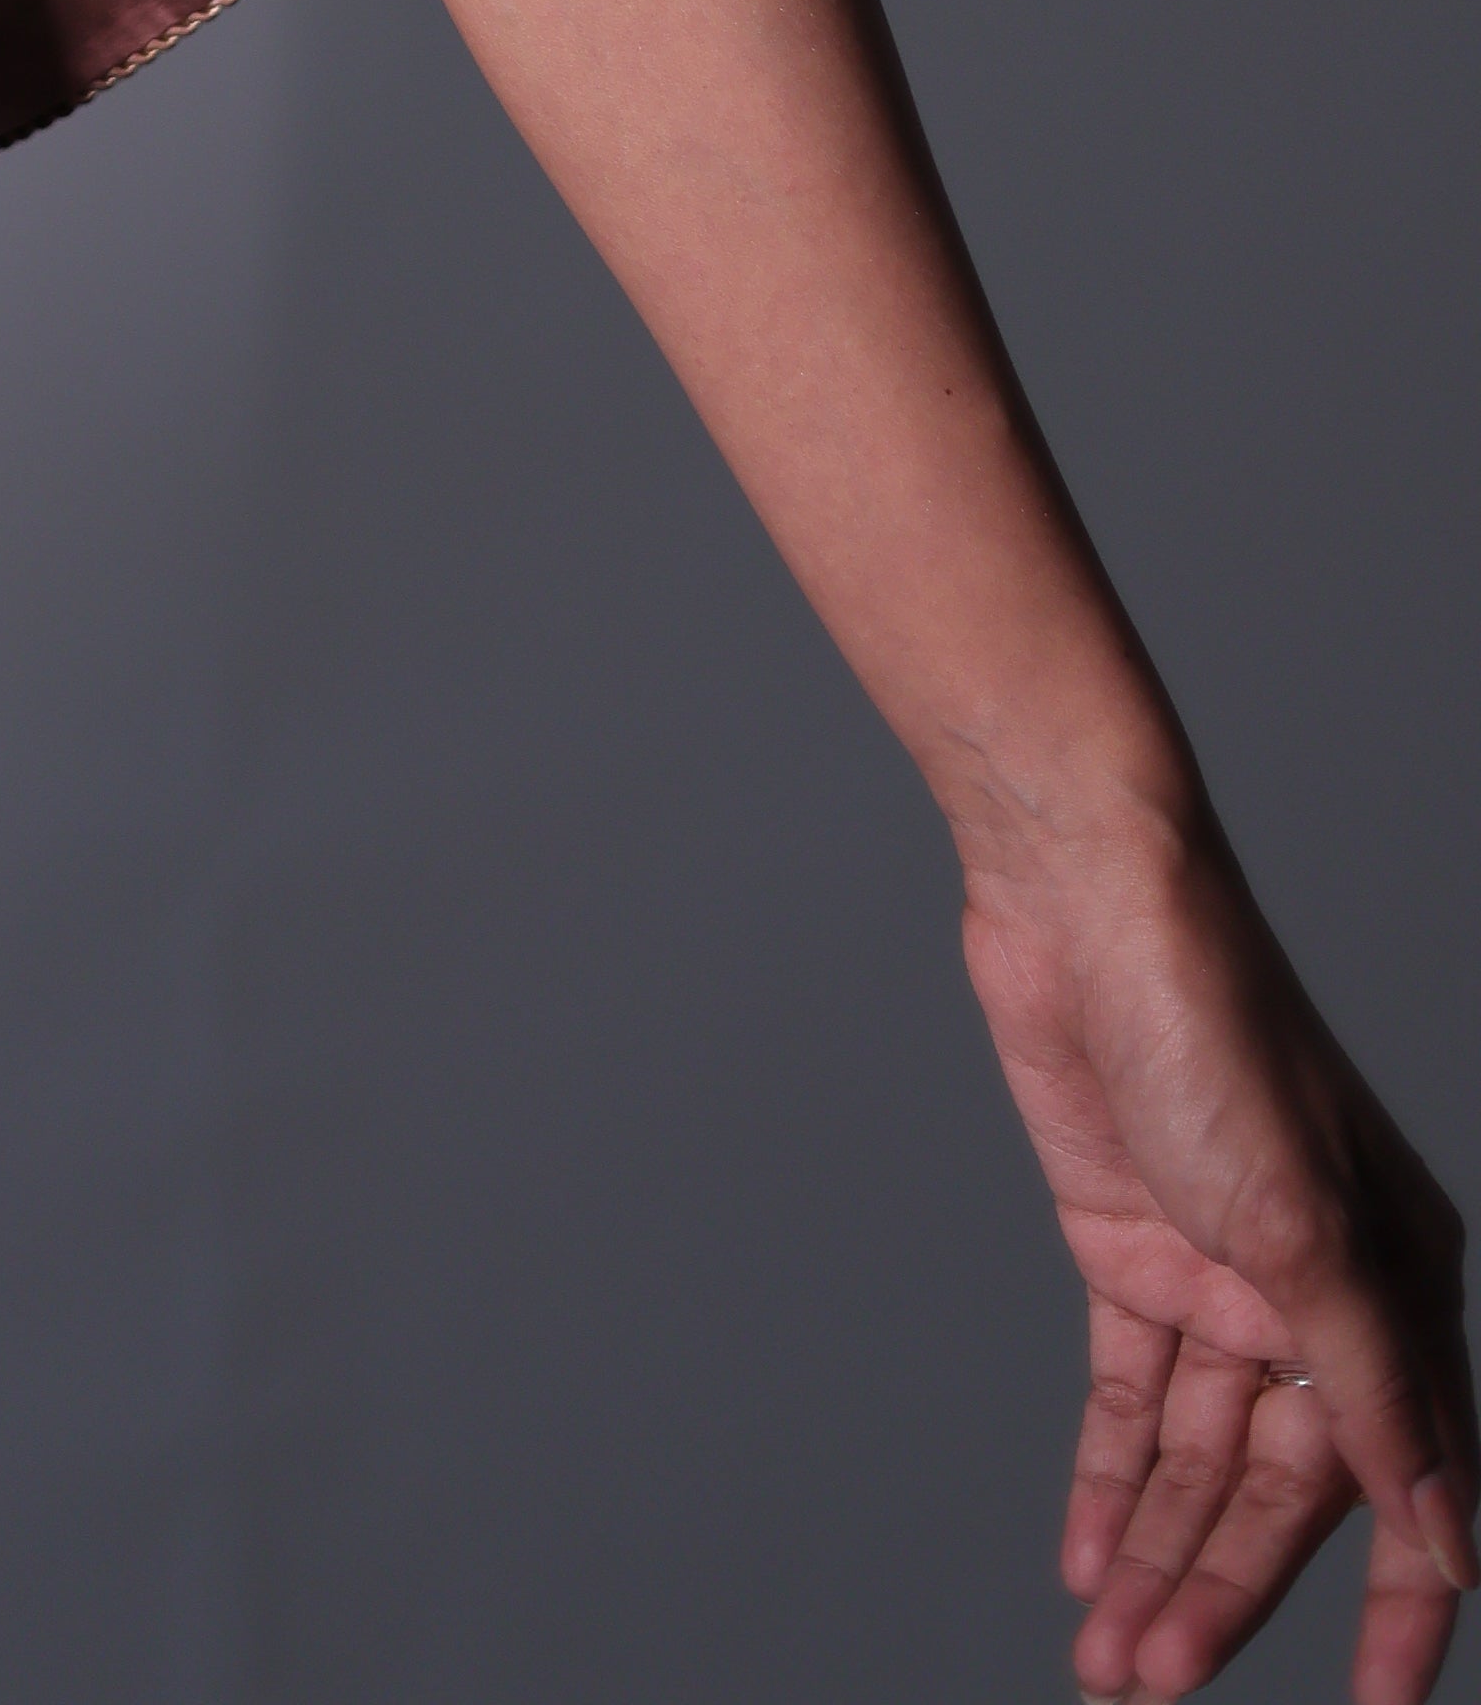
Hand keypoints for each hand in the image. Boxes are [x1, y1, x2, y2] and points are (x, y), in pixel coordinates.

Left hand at [959, 830, 1472, 1694]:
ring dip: (1154, 1550)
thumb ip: (1372, 1392)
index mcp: (1400, 1287)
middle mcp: (1319, 1292)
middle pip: (1278, 1486)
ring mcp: (1220, 1271)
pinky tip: (1085, 1552)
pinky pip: (1127, 1392)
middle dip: (1218, 1588)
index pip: (1410, 1483)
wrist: (1088, 903)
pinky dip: (1106, 1472)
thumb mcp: (1303, 1232)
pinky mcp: (1131, 1245)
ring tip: (1110, 1657)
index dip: (1395, 1606)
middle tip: (1149, 1682)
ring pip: (1195, 1453)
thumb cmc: (1218, 1032)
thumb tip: (1443, 1532)